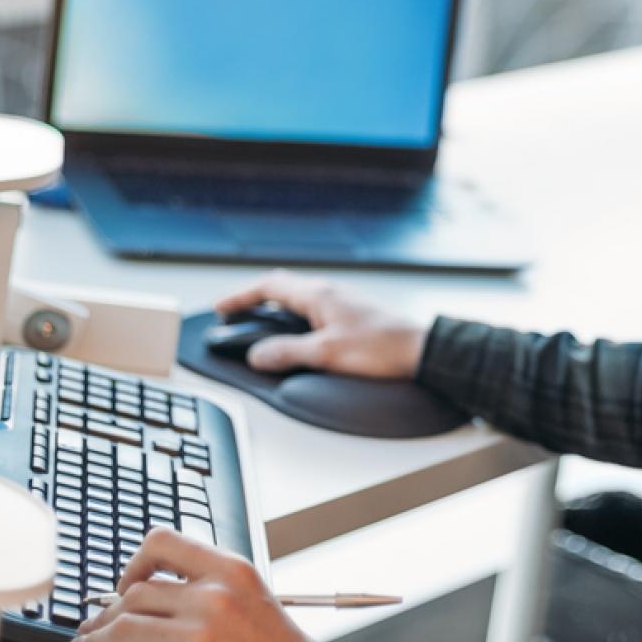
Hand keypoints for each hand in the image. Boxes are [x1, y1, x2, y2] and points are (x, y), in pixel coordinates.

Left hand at [70, 528, 342, 641]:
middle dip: (106, 612)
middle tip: (96, 625)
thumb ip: (214, 591)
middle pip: (134, 592)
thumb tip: (163, 597)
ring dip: (96, 640)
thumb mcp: (257, 603)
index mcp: (231, 573)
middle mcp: (212, 599)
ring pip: (123, 629)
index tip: (124, 581)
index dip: (134, 562)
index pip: (163, 542)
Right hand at [217, 270, 427, 378]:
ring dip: (273, 307)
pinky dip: (292, 317)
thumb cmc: (381, 348)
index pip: (268, 286)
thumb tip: (257, 355)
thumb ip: (287, 354)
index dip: (241, 296)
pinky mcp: (351, 314)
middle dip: (253, 298)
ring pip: (297, 297)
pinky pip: (311, 309)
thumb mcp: (326, 354)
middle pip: (281, 287)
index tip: (221, 308)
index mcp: (318, 294)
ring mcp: (340, 301)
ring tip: (257, 324)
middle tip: (233, 313)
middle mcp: (328, 291)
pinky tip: (295, 334)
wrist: (421, 350)